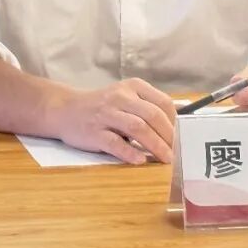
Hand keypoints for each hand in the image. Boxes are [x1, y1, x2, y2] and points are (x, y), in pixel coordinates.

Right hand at [52, 78, 176, 164]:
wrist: (66, 109)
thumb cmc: (102, 106)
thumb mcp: (127, 96)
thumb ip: (150, 105)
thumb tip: (180, 118)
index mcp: (132, 87)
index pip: (162, 102)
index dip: (174, 121)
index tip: (179, 137)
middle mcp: (120, 97)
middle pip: (152, 116)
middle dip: (168, 136)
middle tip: (176, 153)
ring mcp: (106, 114)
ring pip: (137, 128)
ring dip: (155, 145)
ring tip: (165, 159)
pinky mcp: (94, 132)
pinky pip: (115, 143)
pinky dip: (129, 152)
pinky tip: (140, 160)